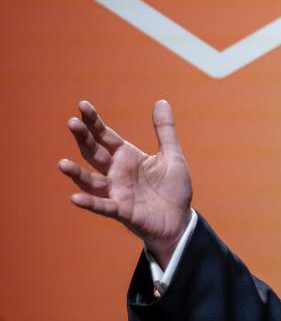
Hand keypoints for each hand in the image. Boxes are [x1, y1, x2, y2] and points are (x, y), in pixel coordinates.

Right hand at [59, 100, 192, 265]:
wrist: (179, 219)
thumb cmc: (173, 188)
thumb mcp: (172, 155)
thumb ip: (165, 130)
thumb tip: (161, 101)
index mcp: (127, 156)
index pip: (105, 136)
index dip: (94, 122)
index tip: (82, 105)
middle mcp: (116, 172)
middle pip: (94, 153)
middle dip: (83, 138)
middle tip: (72, 122)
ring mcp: (116, 191)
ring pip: (91, 181)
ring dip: (76, 173)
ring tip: (61, 164)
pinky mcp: (121, 210)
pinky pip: (103, 206)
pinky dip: (90, 202)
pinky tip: (75, 198)